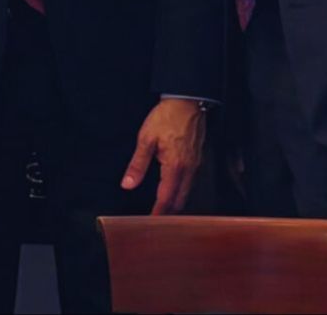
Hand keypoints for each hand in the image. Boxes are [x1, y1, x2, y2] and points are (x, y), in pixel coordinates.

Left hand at [121, 99, 206, 214]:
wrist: (187, 101)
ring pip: (187, 194)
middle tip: (154, 220)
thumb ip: (137, 164)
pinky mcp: (198, 160)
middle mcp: (188, 170)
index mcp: (175, 167)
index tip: (150, 224)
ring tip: (162, 209)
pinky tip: (173, 191)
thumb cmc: (166, 117)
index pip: (166, 199)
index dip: (157, 213)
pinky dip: (182, 192)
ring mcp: (196, 166)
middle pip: (179, 201)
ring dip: (175, 204)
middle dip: (167, 213)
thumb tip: (128, 183)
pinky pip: (191, 184)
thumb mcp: (146, 138)